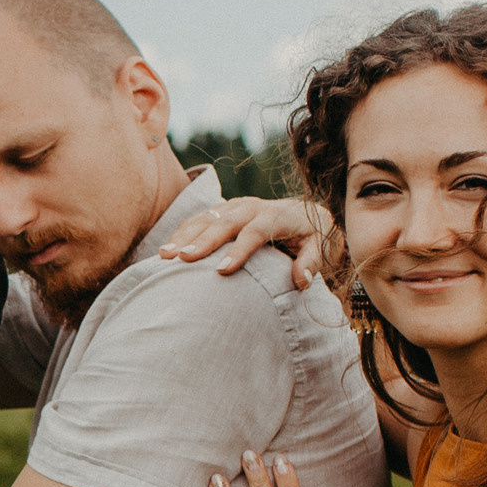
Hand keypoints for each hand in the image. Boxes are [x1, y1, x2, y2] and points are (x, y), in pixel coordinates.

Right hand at [158, 197, 330, 289]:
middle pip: (225, 221)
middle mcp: (254, 206)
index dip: (239, 250)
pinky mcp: (223, 210)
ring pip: (207, 217)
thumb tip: (301, 280)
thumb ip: (312, 262)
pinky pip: (199, 218)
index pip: (255, 231)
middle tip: (183, 260)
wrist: (306, 214)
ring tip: (165, 256)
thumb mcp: (321, 246)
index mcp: (277, 215)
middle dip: (202, 240)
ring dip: (185, 235)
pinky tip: (166, 250)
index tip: (222, 270)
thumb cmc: (312, 236)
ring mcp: (236, 206)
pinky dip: (182, 233)